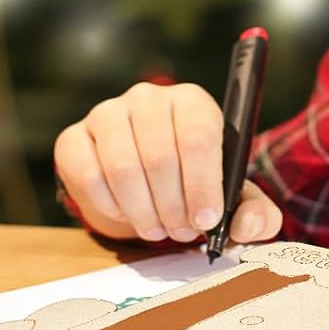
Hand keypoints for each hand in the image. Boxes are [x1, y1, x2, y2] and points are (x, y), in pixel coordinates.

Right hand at [53, 82, 283, 246]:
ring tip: (158, 229)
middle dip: (173, 205)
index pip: (199, 136)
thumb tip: (252, 225)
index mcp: (192, 102)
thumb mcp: (229, 196)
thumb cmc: (193, 182)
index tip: (207, 220)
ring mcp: (107, 114)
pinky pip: (88, 176)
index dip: (203, 183)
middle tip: (182, 231)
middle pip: (160, 155)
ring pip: (123, 167)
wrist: (144, 180)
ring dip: (143, 211)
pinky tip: (128, 214)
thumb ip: (254, 212)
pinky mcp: (74, 138)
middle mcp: (149, 98)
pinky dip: (110, 206)